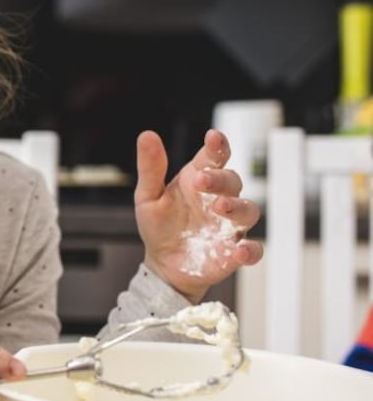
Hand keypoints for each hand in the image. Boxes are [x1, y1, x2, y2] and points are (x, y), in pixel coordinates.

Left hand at [133, 129, 263, 302]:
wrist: (162, 264)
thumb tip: (147, 136)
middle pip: (232, 181)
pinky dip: (251, 249)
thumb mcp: (147, 196)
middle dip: (220, 178)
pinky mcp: (234, 251)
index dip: (217, 145)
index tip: (213, 137)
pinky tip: (240, 250)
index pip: (214, 157)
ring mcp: (229, 225)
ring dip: (237, 207)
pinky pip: (253, 249)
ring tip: (220, 207)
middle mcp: (219, 198)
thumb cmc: (159, 226)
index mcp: (199, 180)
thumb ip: (150, 168)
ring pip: (248, 210)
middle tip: (202, 180)